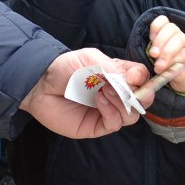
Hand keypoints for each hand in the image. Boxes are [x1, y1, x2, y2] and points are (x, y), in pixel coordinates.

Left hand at [20, 48, 149, 137]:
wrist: (40, 84)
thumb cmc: (64, 68)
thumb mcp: (89, 58)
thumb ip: (111, 66)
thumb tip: (131, 79)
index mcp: (116, 75)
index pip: (141, 78)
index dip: (143, 78)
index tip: (133, 76)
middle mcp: (115, 94)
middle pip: (143, 99)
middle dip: (143, 95)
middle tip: (132, 89)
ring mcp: (107, 111)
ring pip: (132, 115)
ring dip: (124, 102)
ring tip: (106, 91)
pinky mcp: (96, 126)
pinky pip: (115, 123)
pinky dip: (112, 112)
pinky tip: (100, 101)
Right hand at [148, 15, 184, 92]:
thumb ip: (180, 77)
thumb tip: (170, 69)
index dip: (170, 60)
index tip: (158, 69)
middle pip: (178, 38)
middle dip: (164, 50)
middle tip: (154, 60)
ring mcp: (181, 33)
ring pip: (171, 28)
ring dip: (159, 39)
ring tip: (152, 52)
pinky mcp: (171, 29)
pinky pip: (163, 20)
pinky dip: (155, 27)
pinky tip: (151, 38)